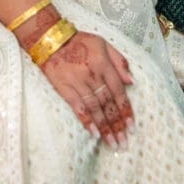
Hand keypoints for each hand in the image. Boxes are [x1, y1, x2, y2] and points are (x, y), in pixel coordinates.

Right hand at [41, 31, 133, 147]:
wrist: (51, 39)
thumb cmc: (80, 41)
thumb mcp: (103, 43)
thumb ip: (119, 60)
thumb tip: (132, 81)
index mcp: (103, 63)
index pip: (118, 91)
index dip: (126, 110)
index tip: (132, 127)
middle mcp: (92, 74)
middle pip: (107, 103)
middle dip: (117, 125)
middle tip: (123, 143)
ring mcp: (77, 82)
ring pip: (95, 109)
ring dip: (104, 128)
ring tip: (112, 144)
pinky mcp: (64, 88)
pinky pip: (77, 107)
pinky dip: (86, 121)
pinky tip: (94, 133)